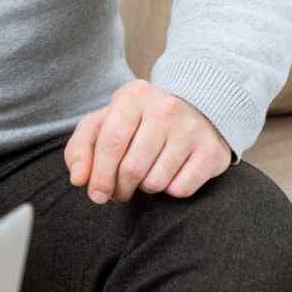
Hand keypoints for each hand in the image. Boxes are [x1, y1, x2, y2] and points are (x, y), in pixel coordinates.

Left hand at [65, 79, 230, 203]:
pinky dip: (169, 190)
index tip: (95, 195)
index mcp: (133, 96)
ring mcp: (192, 129)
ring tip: (145, 175)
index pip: (110, 143)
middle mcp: (166, 108)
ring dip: (144, 188)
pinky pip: (181, 189)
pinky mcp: (212, 151)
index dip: (99, 174)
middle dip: (119, 188)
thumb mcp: (105, 123)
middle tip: (118, 192)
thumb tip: (78, 179)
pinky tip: (169, 174)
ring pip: (156, 182)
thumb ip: (81, 148)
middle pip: (132, 167)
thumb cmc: (138, 122)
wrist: (195, 110)